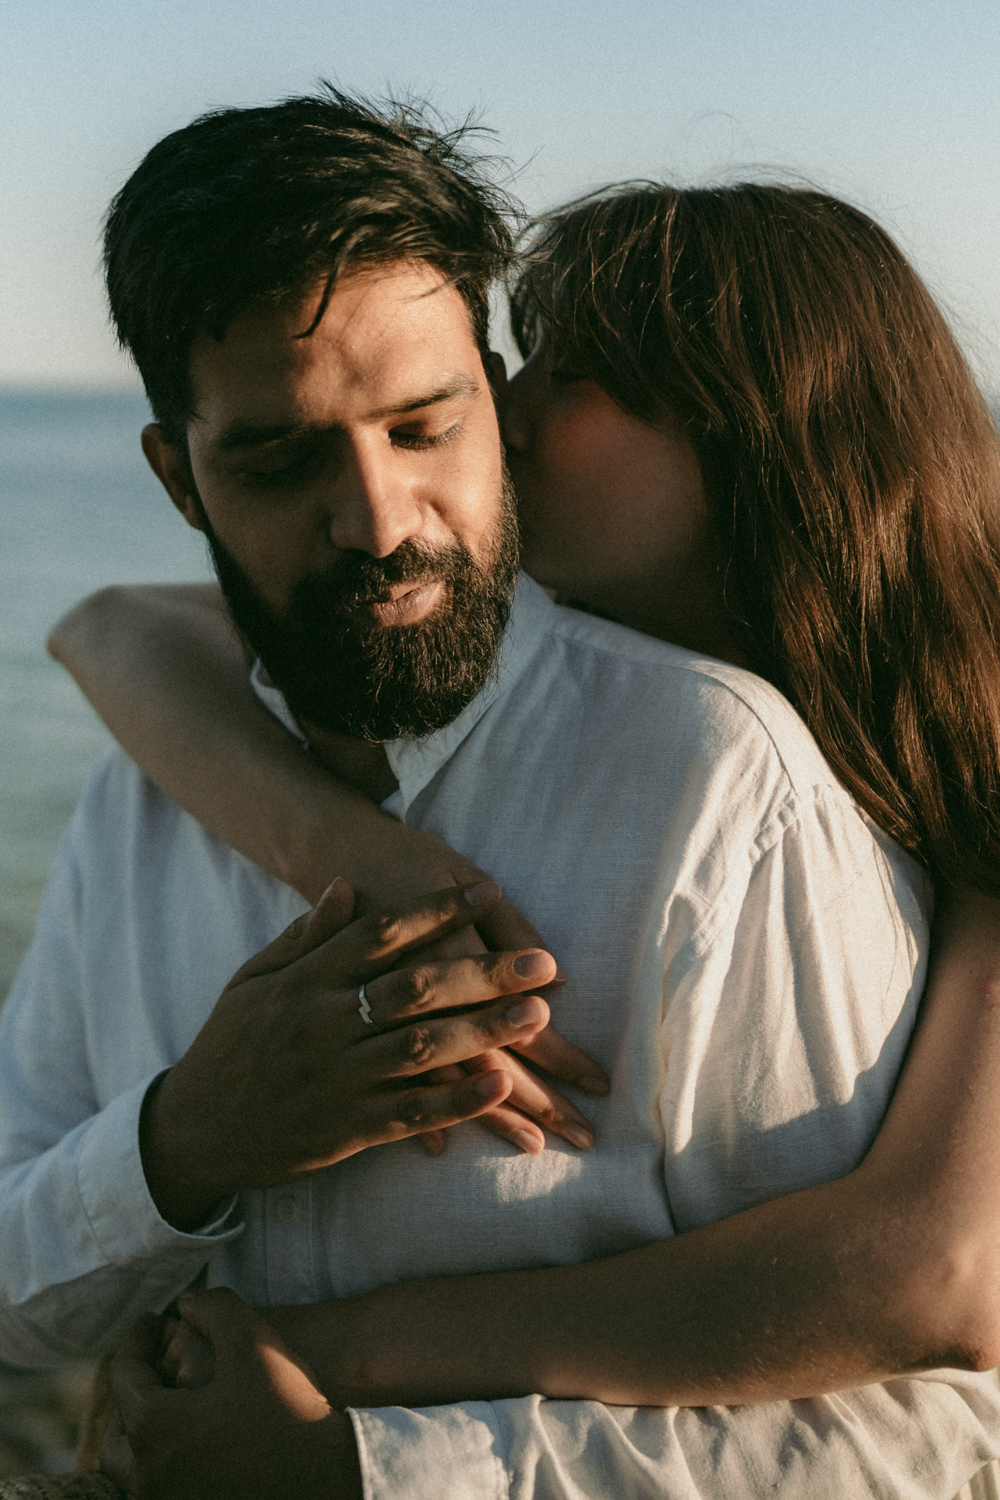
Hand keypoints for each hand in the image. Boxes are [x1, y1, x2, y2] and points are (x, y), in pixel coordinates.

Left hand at [102, 1289, 360, 1499]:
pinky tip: (194, 1445)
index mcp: (153, 1428)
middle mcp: (147, 1475)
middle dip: (131, 1395)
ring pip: (134, 1470)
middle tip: (152, 1371)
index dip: (136, 1339)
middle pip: (119, 1433)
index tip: (151, 1320)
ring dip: (142, 1436)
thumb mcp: (253, 1339)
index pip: (124, 1374)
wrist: (327, 1478)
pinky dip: (164, 1464)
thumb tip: (185, 1303)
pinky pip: (160, 1489)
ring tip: (171, 1411)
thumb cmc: (288, 1408)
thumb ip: (214, 1307)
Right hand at [140, 878, 560, 1228]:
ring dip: (485, 1031)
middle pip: (415, 988)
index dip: (436, 911)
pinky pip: (410, 1113)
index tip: (485, 890)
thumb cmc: (230, 1046)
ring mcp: (337, 1078)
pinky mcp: (345, 1129)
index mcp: (307, 980)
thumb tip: (347, 885)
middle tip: (542, 963)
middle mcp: (325, 1024)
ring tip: (540, 1016)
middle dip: (484, 972)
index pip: (381, 934)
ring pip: (422, 1049)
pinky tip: (499, 1087)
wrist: (191, 1129)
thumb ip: (307, 936)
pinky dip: (455, 1101)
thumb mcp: (256, 978)